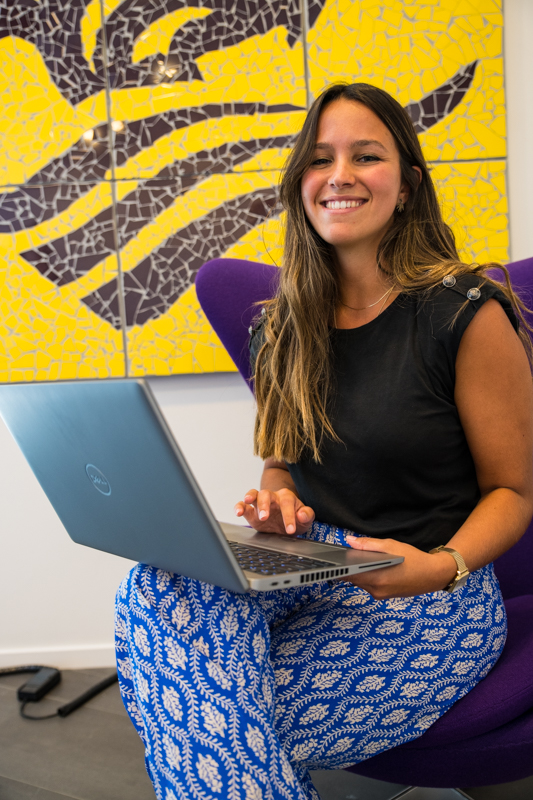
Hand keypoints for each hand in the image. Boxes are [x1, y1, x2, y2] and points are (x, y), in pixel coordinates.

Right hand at [234, 488, 314, 534]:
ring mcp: (261, 503)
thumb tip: (302, 515)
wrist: (286, 521)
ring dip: (249, 498)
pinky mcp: (251, 512)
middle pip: (266, 494)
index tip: (290, 530)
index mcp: (287, 497)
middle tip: (264, 517)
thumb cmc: (296, 517)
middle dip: (264, 505)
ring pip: (254, 495)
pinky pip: (243, 505)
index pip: (287, 504)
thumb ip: (307, 515)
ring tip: (247, 503)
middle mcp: (272, 497)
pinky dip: (239, 507)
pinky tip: (238, 512)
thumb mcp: (305, 518)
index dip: (288, 517)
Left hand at [343, 536, 457, 598]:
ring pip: (361, 583)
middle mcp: (376, 590)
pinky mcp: (384, 597)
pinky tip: (375, 568)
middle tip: (350, 556)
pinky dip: (368, 577)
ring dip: (360, 572)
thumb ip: (368, 544)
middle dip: (350, 568)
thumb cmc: (414, 559)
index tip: (333, 561)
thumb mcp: (390, 545)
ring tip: (365, 560)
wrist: (433, 575)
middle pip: (353, 579)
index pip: (348, 575)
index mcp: (376, 577)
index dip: (339, 568)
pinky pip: (370, 586)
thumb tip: (350, 541)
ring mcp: (380, 595)